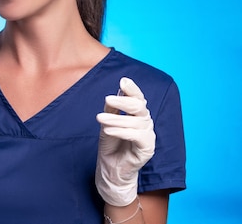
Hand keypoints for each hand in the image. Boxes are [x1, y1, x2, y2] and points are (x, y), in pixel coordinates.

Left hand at [95, 77, 155, 205]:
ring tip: (99, 119)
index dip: (132, 89)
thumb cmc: (111, 144)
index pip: (138, 98)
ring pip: (134, 122)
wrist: (111, 167)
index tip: (123, 80)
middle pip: (139, 107)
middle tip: (107, 99)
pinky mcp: (148, 148)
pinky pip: (136, 136)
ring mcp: (148, 135)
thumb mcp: (108, 122)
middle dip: (123, 102)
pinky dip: (121, 131)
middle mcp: (146, 122)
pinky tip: (108, 130)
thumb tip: (114, 94)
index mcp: (138, 114)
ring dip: (115, 119)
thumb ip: (112, 109)